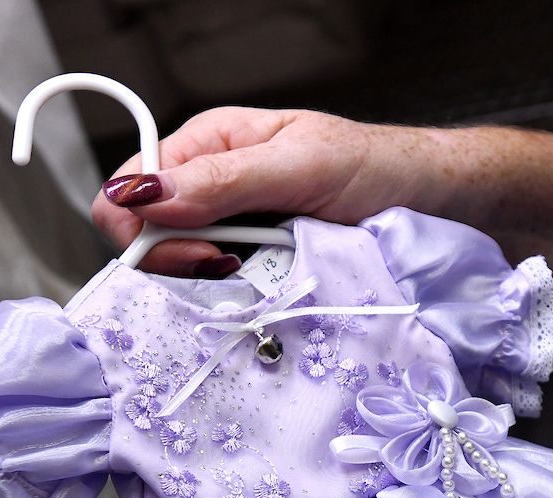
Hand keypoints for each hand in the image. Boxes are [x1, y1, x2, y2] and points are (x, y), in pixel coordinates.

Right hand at [93, 107, 439, 275]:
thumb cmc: (371, 167)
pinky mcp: (255, 267)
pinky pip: (223, 293)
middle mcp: (208, 188)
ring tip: (266, 267)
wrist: (424, 201)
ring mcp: (231, 231)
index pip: (127, 191)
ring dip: (218, 280)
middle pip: (147, 241)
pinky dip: (242, 295)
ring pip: (183, 273)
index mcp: (207, 146)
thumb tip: (146, 195)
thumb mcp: (299, 164)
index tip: (198, 255)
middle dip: (183, 262)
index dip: (145, 232)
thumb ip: (224, 179)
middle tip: (237, 265)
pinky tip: (272, 283)